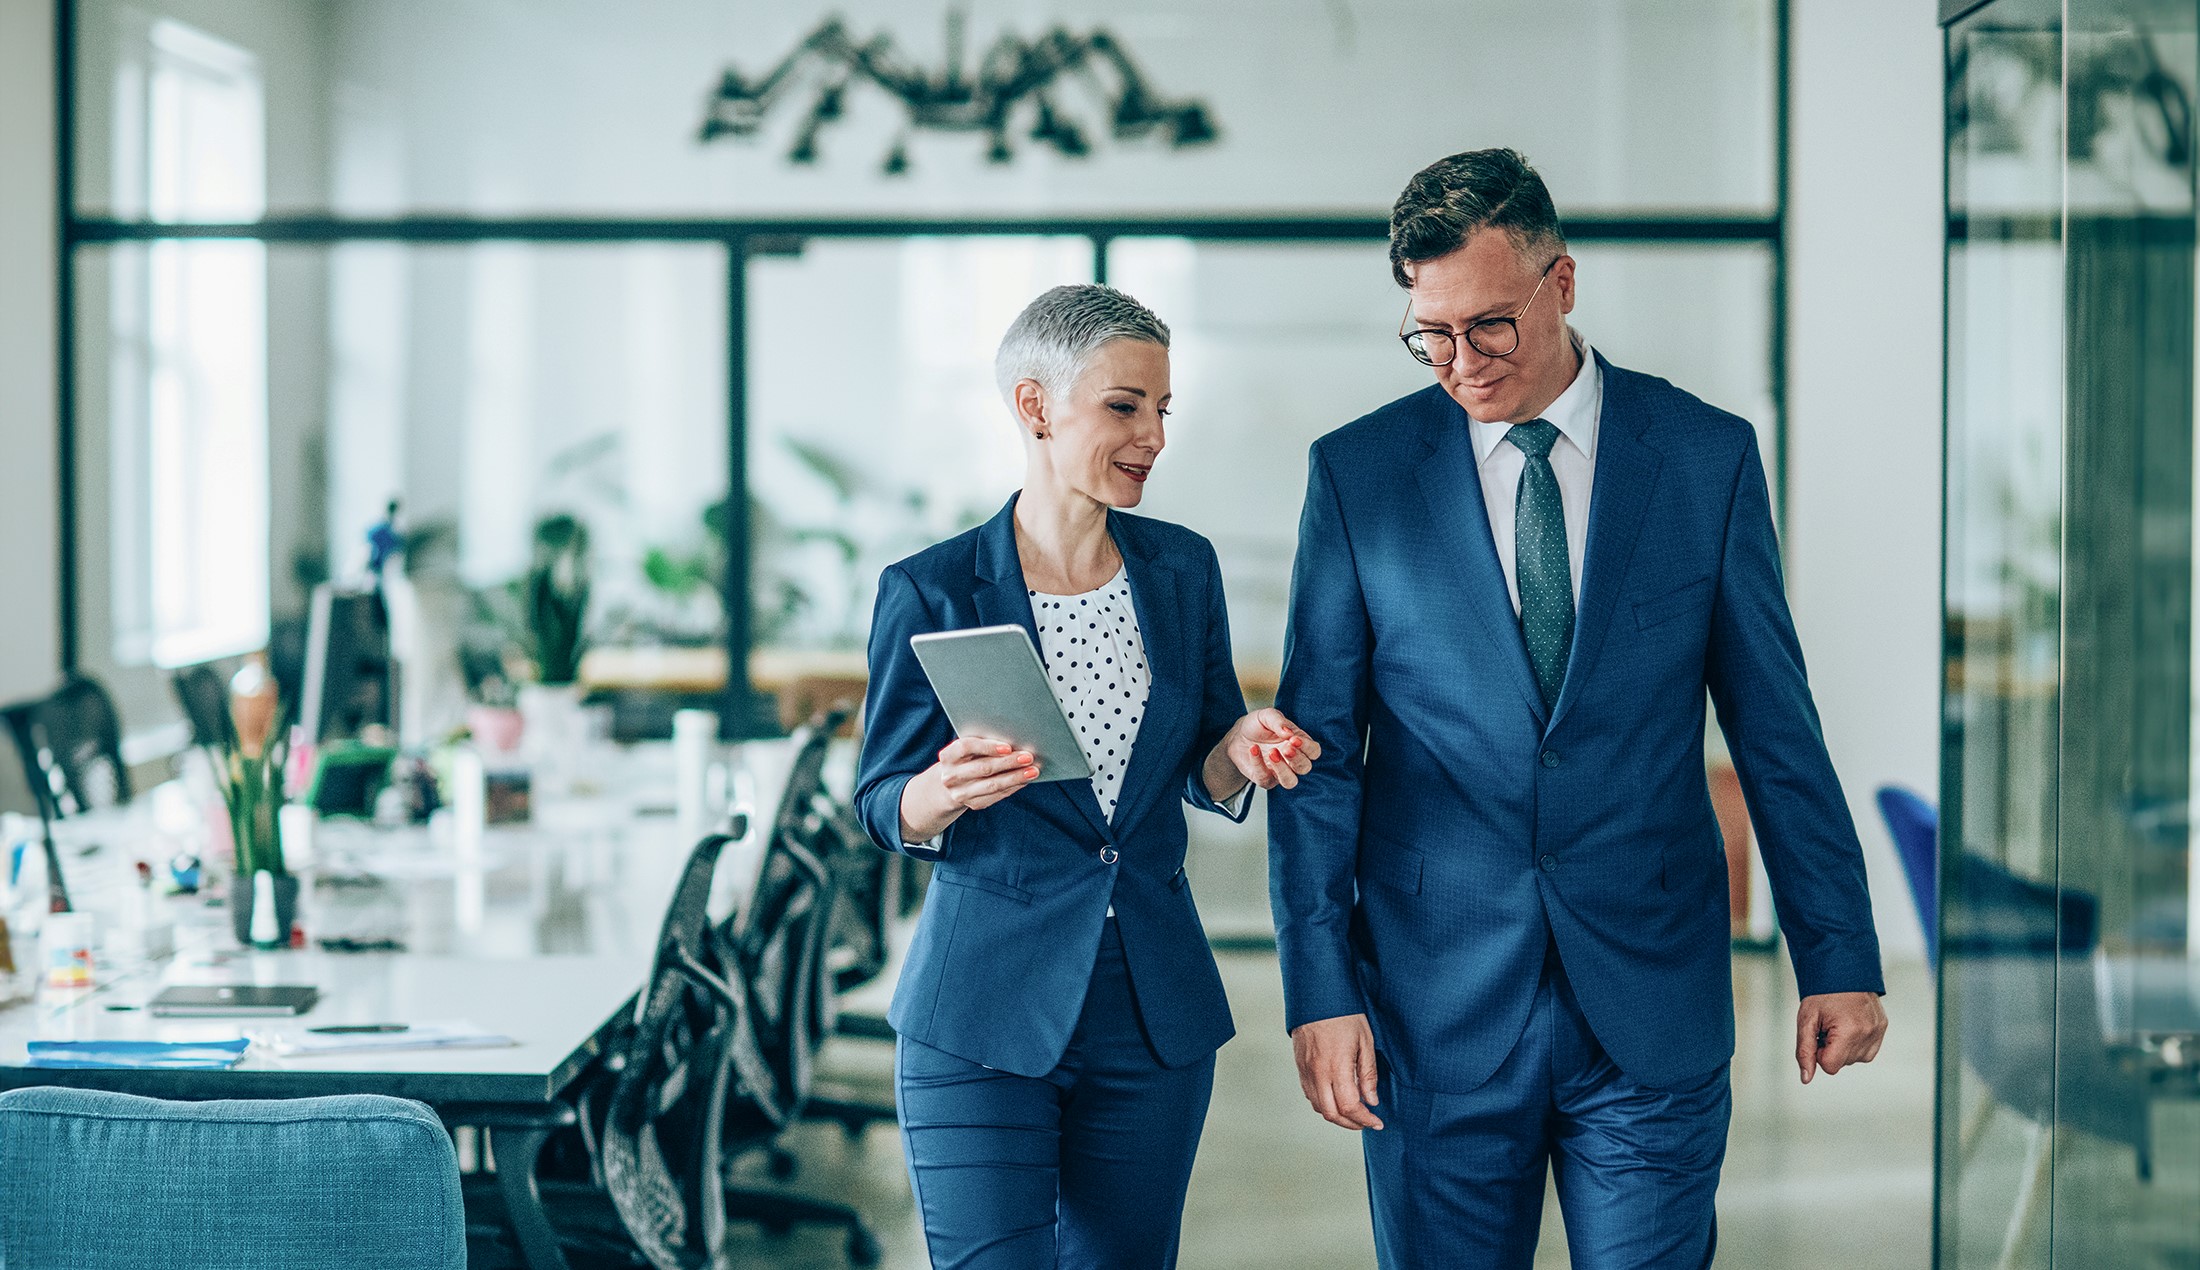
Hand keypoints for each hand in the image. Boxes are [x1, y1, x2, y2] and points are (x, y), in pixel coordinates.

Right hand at [899, 736, 1038, 841]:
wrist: (950, 784)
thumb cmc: (966, 758)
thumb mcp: (967, 749)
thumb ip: (984, 743)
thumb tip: (1014, 741)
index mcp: (948, 756)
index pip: (966, 747)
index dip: (988, 746)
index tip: (1008, 746)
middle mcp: (951, 776)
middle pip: (983, 768)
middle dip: (1008, 762)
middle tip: (1028, 757)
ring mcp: (960, 793)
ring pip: (992, 785)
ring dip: (1015, 777)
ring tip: (1032, 771)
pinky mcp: (973, 804)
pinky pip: (997, 795)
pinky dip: (1013, 787)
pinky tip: (1024, 780)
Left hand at [1223, 707, 1322, 791]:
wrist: (1238, 735)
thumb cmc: (1258, 725)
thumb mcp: (1267, 716)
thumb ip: (1278, 721)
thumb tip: (1288, 732)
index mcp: (1299, 744)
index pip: (1314, 751)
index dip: (1308, 747)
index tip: (1294, 739)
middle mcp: (1292, 761)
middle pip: (1305, 767)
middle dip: (1297, 759)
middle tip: (1285, 747)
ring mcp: (1279, 772)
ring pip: (1290, 782)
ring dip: (1283, 770)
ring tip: (1272, 753)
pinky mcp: (1264, 779)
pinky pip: (1265, 778)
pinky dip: (1258, 764)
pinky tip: (1253, 749)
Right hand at [1290, 1013, 1383, 1130]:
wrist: (1316, 996)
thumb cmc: (1344, 1015)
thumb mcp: (1365, 1041)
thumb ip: (1368, 1074)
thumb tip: (1371, 1100)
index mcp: (1337, 1067)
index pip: (1350, 1106)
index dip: (1364, 1119)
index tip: (1377, 1122)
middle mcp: (1318, 1073)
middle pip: (1332, 1113)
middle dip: (1351, 1124)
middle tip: (1366, 1122)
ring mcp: (1306, 1071)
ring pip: (1319, 1107)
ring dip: (1337, 1116)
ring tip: (1353, 1113)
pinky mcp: (1300, 1067)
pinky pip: (1310, 1094)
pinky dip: (1324, 1104)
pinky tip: (1336, 1099)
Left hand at [1795, 991, 1886, 1083]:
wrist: (1843, 970)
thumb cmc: (1822, 994)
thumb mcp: (1806, 1020)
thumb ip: (1804, 1051)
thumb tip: (1806, 1078)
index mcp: (1849, 1031)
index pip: (1830, 1066)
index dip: (1819, 1053)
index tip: (1818, 1035)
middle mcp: (1868, 1034)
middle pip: (1842, 1063)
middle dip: (1831, 1048)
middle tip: (1827, 1026)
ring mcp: (1878, 1031)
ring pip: (1855, 1059)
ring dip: (1844, 1047)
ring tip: (1838, 1024)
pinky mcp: (1883, 1028)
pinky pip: (1867, 1051)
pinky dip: (1856, 1044)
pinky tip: (1849, 1027)